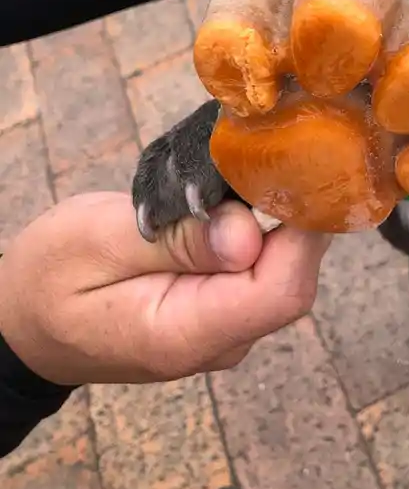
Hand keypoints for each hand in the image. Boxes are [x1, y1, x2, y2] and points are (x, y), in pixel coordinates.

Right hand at [0, 192, 329, 385]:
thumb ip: (175, 240)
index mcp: (186, 333)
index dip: (302, 229)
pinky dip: (262, 225)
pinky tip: (242, 190)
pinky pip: (264, 266)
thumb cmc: (51, 276)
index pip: (282, 290)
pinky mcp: (226, 309)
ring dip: (276, 213)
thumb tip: (248, 234)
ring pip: (285, 267)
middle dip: (292, 210)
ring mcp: (228, 329)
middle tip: (273, 147)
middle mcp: (220, 341)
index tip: (294, 166)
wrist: (25, 320)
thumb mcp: (96, 241)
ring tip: (250, 161)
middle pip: (293, 276)